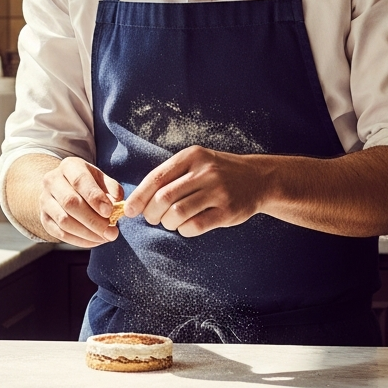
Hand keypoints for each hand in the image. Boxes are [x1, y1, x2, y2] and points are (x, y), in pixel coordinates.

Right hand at [39, 156, 122, 246]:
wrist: (63, 188)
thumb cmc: (88, 183)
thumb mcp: (101, 179)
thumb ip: (112, 188)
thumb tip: (118, 202)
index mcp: (69, 166)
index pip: (79, 181)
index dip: (95, 197)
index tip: (109, 212)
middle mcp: (52, 181)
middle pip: (70, 202)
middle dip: (93, 220)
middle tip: (111, 232)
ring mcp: (45, 200)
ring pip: (64, 221)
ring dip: (87, 233)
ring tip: (105, 237)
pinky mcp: (44, 218)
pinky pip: (60, 233)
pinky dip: (79, 241)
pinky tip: (94, 241)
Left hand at [124, 146, 263, 236]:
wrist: (258, 178)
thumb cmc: (218, 173)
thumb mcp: (196, 163)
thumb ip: (171, 176)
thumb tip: (138, 199)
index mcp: (191, 157)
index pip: (156, 177)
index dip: (139, 196)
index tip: (130, 210)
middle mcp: (204, 171)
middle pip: (164, 197)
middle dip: (151, 213)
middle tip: (152, 218)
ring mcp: (218, 191)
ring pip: (177, 213)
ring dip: (167, 223)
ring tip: (170, 222)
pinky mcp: (228, 211)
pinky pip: (195, 226)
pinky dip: (184, 230)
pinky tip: (186, 227)